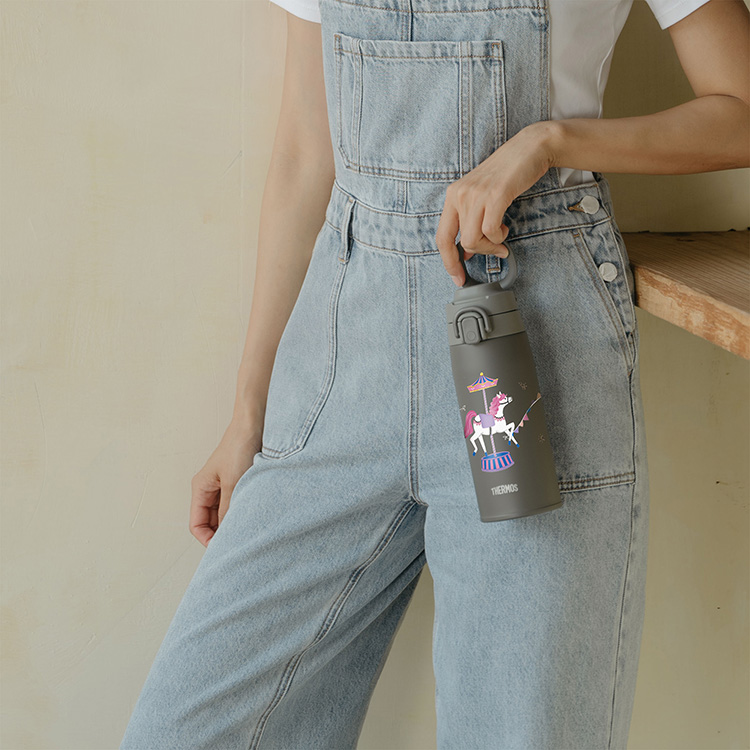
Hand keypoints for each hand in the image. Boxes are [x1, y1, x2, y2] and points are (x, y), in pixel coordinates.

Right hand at [189, 417, 262, 546]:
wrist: (255, 424)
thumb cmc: (240, 446)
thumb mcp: (233, 482)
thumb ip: (228, 509)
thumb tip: (228, 534)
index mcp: (201, 488)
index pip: (197, 524)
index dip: (208, 539)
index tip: (224, 548)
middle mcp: (210, 489)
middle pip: (210, 522)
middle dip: (221, 534)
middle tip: (238, 543)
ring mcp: (225, 487)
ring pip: (224, 515)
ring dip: (233, 523)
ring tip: (247, 530)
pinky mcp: (239, 483)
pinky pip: (236, 505)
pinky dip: (242, 513)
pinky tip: (253, 516)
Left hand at [435, 121, 555, 285]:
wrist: (529, 149)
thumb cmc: (507, 175)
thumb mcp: (480, 197)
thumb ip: (470, 221)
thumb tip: (465, 252)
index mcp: (453, 195)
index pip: (441, 237)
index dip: (448, 261)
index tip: (458, 277)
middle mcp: (460, 194)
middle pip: (458, 242)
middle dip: (477, 254)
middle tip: (494, 252)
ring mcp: (476, 194)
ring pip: (473, 239)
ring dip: (491, 246)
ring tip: (501, 237)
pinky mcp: (495, 195)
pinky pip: (490, 231)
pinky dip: (499, 237)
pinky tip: (505, 228)